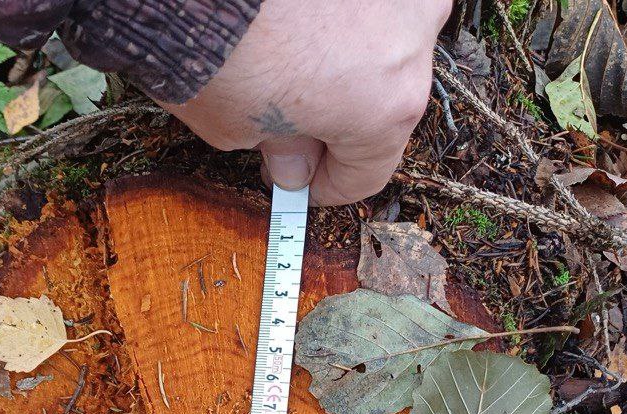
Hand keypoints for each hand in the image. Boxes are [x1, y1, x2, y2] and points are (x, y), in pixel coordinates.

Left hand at [161, 0, 451, 205]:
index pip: (367, 172)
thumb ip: (279, 147)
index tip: (298, 181)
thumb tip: (294, 161)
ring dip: (338, 55)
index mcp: (388, 106)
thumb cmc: (215, 48)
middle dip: (334, 113)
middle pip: (382, 99)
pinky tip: (288, 16)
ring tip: (281, 55)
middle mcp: (411, 41)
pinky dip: (330, 11)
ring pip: (377, 39)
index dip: (325, 184)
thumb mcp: (236, 125)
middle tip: (283, 118)